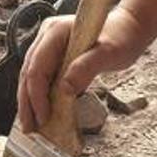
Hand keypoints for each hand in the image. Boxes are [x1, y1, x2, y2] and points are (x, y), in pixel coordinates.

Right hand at [16, 7, 150, 131]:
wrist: (128, 29)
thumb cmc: (121, 38)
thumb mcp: (109, 53)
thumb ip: (87, 67)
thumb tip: (65, 89)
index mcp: (56, 32)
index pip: (37, 67)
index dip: (37, 95)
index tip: (43, 117)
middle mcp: (46, 35)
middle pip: (28, 73)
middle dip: (27, 102)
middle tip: (28, 128)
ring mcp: (47, 44)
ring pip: (30, 76)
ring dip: (29, 101)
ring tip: (30, 125)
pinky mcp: (53, 54)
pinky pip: (40, 76)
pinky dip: (38, 95)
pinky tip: (39, 111)